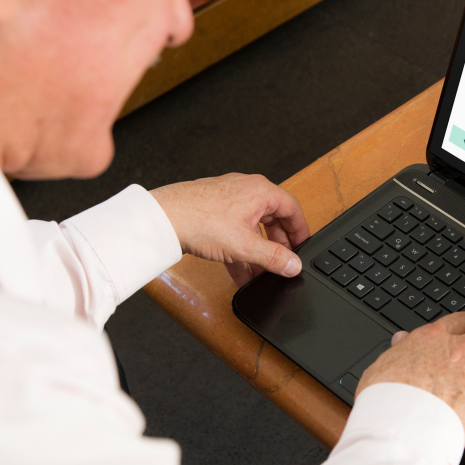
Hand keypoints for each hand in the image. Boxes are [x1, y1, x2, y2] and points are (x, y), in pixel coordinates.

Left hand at [150, 173, 310, 287]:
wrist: (161, 219)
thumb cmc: (199, 219)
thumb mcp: (245, 246)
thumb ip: (273, 258)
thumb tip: (294, 264)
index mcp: (260, 191)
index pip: (292, 209)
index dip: (300, 231)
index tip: (303, 247)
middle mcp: (246, 191)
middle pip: (273, 219)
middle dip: (278, 246)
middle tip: (283, 263)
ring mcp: (228, 201)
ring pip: (252, 228)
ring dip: (258, 253)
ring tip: (261, 274)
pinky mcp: (213, 213)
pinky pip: (235, 233)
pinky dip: (240, 252)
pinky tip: (240, 273)